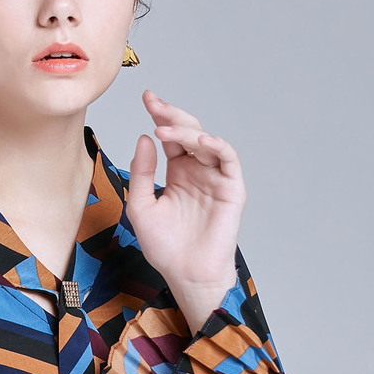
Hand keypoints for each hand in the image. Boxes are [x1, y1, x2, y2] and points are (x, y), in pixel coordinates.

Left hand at [127, 90, 246, 315]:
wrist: (185, 274)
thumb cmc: (164, 246)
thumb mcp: (142, 206)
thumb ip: (142, 172)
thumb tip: (145, 138)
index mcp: (178, 172)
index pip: (170, 136)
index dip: (160, 115)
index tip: (146, 98)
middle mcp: (198, 170)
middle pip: (189, 132)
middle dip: (172, 114)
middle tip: (155, 104)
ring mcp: (216, 178)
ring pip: (207, 141)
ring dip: (188, 130)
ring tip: (166, 128)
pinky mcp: (231, 189)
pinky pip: (228, 160)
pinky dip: (217, 146)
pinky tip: (201, 140)